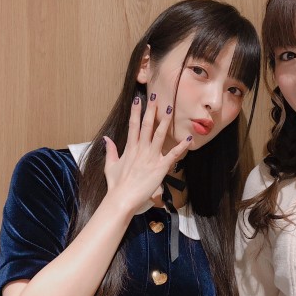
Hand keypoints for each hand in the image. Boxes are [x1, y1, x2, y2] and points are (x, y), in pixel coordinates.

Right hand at [102, 96, 190, 212]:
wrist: (122, 198)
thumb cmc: (116, 184)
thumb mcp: (110, 165)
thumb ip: (111, 150)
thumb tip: (106, 139)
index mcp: (130, 148)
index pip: (133, 125)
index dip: (136, 111)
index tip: (138, 99)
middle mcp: (141, 149)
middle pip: (146, 125)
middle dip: (151, 110)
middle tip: (155, 96)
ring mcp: (151, 157)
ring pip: (159, 135)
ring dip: (165, 121)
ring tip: (170, 108)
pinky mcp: (160, 167)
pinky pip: (173, 154)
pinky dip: (181, 146)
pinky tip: (188, 138)